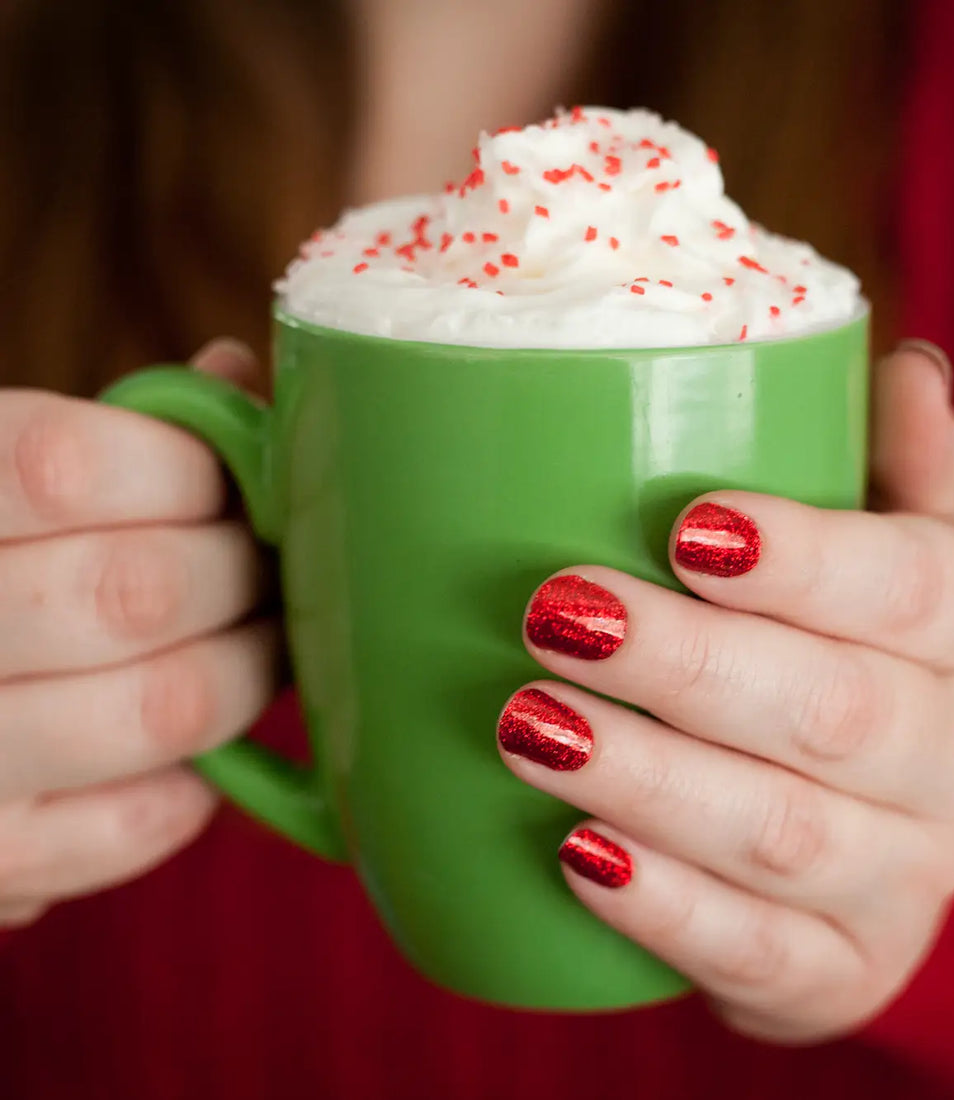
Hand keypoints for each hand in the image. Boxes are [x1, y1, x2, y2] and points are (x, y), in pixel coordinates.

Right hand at [0, 340, 279, 928]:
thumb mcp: (0, 473)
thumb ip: (112, 431)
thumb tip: (235, 375)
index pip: (66, 468)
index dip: (186, 473)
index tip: (228, 486)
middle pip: (137, 591)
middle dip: (239, 575)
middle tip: (267, 570)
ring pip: (163, 708)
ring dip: (245, 670)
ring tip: (254, 645)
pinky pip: (139, 824)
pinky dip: (195, 779)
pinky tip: (186, 744)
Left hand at [498, 342, 953, 1042]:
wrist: (881, 833)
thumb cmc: (862, 653)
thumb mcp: (900, 555)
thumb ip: (897, 473)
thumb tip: (905, 368)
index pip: (917, 588)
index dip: (807, 559)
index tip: (686, 526)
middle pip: (835, 713)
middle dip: (687, 665)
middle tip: (557, 614)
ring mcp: (911, 881)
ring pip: (782, 836)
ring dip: (649, 780)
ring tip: (527, 726)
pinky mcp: (845, 973)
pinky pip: (758, 953)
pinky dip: (665, 908)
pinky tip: (577, 855)